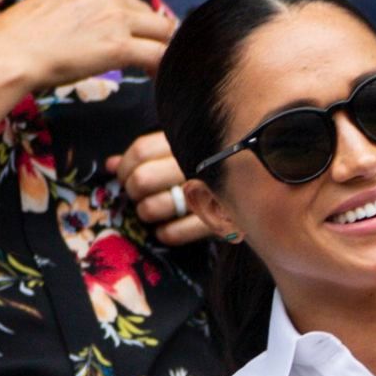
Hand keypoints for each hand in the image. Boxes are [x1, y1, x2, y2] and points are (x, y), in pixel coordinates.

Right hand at [0, 0, 174, 93]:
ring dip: (160, 49)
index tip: (130, 37)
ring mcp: (116, 17)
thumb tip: (91, 29)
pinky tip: (157, 78)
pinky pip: (158, 54)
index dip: (132, 20)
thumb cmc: (18, 37)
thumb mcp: (50, 5)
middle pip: (147, 12)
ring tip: (154, 69)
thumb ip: (78, 9)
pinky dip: (163, 67)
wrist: (9, 53)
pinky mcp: (119, 45)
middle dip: (149, 34)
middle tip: (147, 56)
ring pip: (161, 31)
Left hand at [107, 131, 209, 245]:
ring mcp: (208, 194)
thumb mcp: (182, 150)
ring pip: (151, 208)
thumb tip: (110, 165)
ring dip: (146, 213)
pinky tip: (165, 230)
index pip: (140, 152)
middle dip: (132, 191)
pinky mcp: (218, 221)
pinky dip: (165, 234)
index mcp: (188, 142)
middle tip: (138, 195)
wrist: (265, 182)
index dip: (124, 167)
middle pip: (141, 180)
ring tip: (152, 211)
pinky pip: (175, 233)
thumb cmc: (212, 166)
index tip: (123, 176)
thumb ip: (146, 155)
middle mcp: (197, 165)